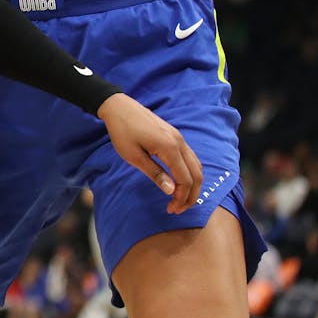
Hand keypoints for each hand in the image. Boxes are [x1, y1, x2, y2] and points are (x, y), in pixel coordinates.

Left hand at [98, 93, 203, 214]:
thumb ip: (154, 173)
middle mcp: (180, 142)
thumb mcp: (133, 156)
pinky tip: (179, 182)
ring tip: (180, 199)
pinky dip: (190, 173)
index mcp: (170, 147)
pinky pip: (190, 158)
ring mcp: (180, 138)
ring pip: (196, 166)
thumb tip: (171, 191)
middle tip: (178, 209)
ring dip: (192, 185)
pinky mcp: (175, 136)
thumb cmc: (122, 132)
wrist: (119, 107)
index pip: (186, 179)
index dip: (181, 198)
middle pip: (197, 175)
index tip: (171, 209)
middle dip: (191, 195)